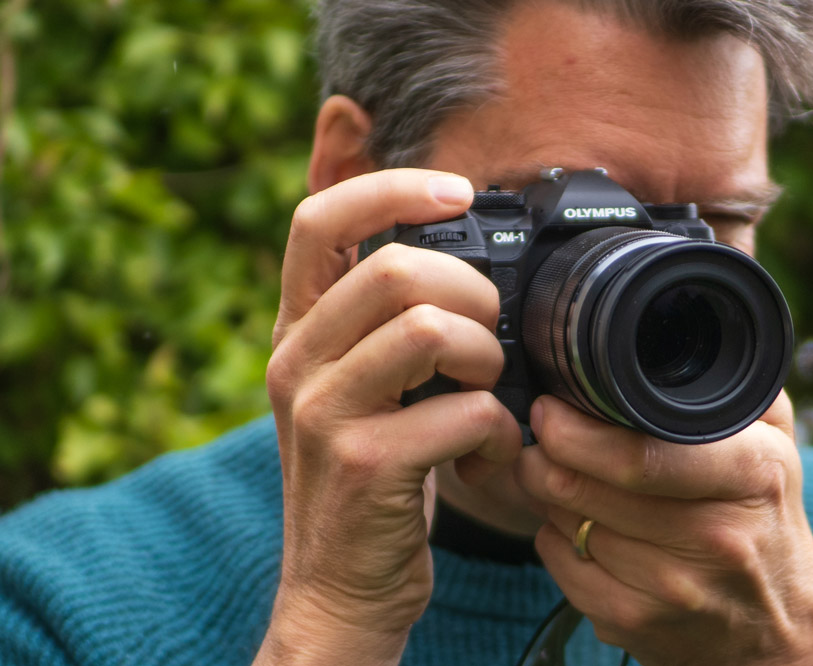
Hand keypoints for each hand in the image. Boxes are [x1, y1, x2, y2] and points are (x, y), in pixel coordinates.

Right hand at [258, 169, 522, 664]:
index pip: (319, 219)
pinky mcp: (363, 465)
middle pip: (396, 268)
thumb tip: (464, 260)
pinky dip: (499, 429)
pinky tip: (489, 455)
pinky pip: (463, 410)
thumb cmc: (372, 476)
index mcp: (299, 331)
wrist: (341, 588)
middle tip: (490, 338)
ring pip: (428, 328)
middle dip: (472, 292)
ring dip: (487, 357)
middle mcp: (296, 362)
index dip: (392, 187)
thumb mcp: (359, 387)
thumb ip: (384, 325)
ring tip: (489, 393)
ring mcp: (322, 414)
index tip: (457, 193)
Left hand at [515, 392, 812, 665]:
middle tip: (538, 436)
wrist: (781, 631)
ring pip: (562, 522)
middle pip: (582, 488)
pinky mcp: (636, 624)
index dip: (576, 431)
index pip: (638, 454)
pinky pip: (559, 564)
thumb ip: (734, 383)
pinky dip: (554, 537)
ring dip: (546, 493)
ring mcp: (672, 589)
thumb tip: (694, 312)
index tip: (550, 410)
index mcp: (750, 475)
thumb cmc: (767, 520)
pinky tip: (576, 524)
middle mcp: (714, 537)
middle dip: (542, 455)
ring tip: (560, 474)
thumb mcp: (774, 443)